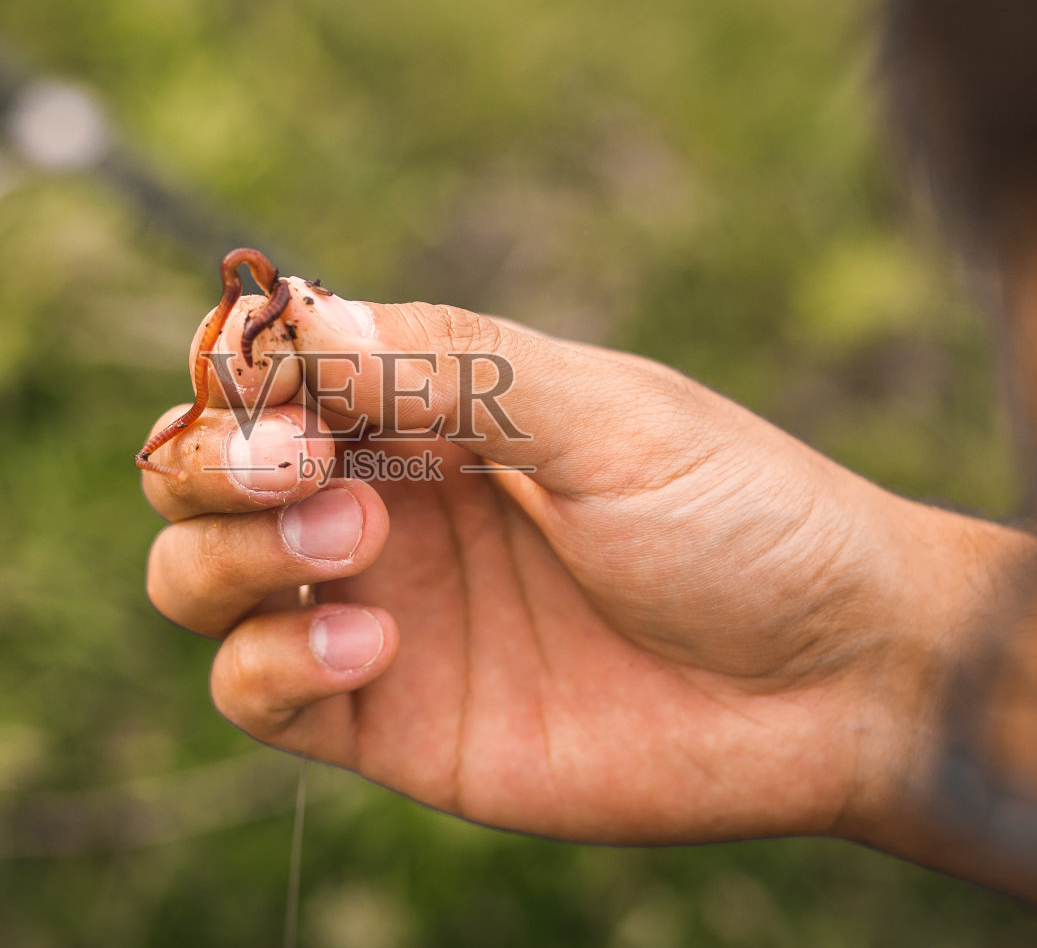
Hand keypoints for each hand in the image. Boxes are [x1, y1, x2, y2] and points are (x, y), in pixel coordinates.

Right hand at [140, 280, 1009, 845]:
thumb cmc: (746, 522)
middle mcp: (385, 503)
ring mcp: (378, 612)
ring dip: (235, 553)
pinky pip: (254, 695)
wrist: (837, 684)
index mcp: (430, 410)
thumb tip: (296, 315)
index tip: (274, 385)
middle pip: (198, 471)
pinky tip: (374, 644)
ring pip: (199, 577)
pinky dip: (273, 664)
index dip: (238, 371)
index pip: (266, 369)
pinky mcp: (387, 719)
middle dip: (212, 460)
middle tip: (300, 466)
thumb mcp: (607, 416)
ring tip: (357, 547)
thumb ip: (452, 365)